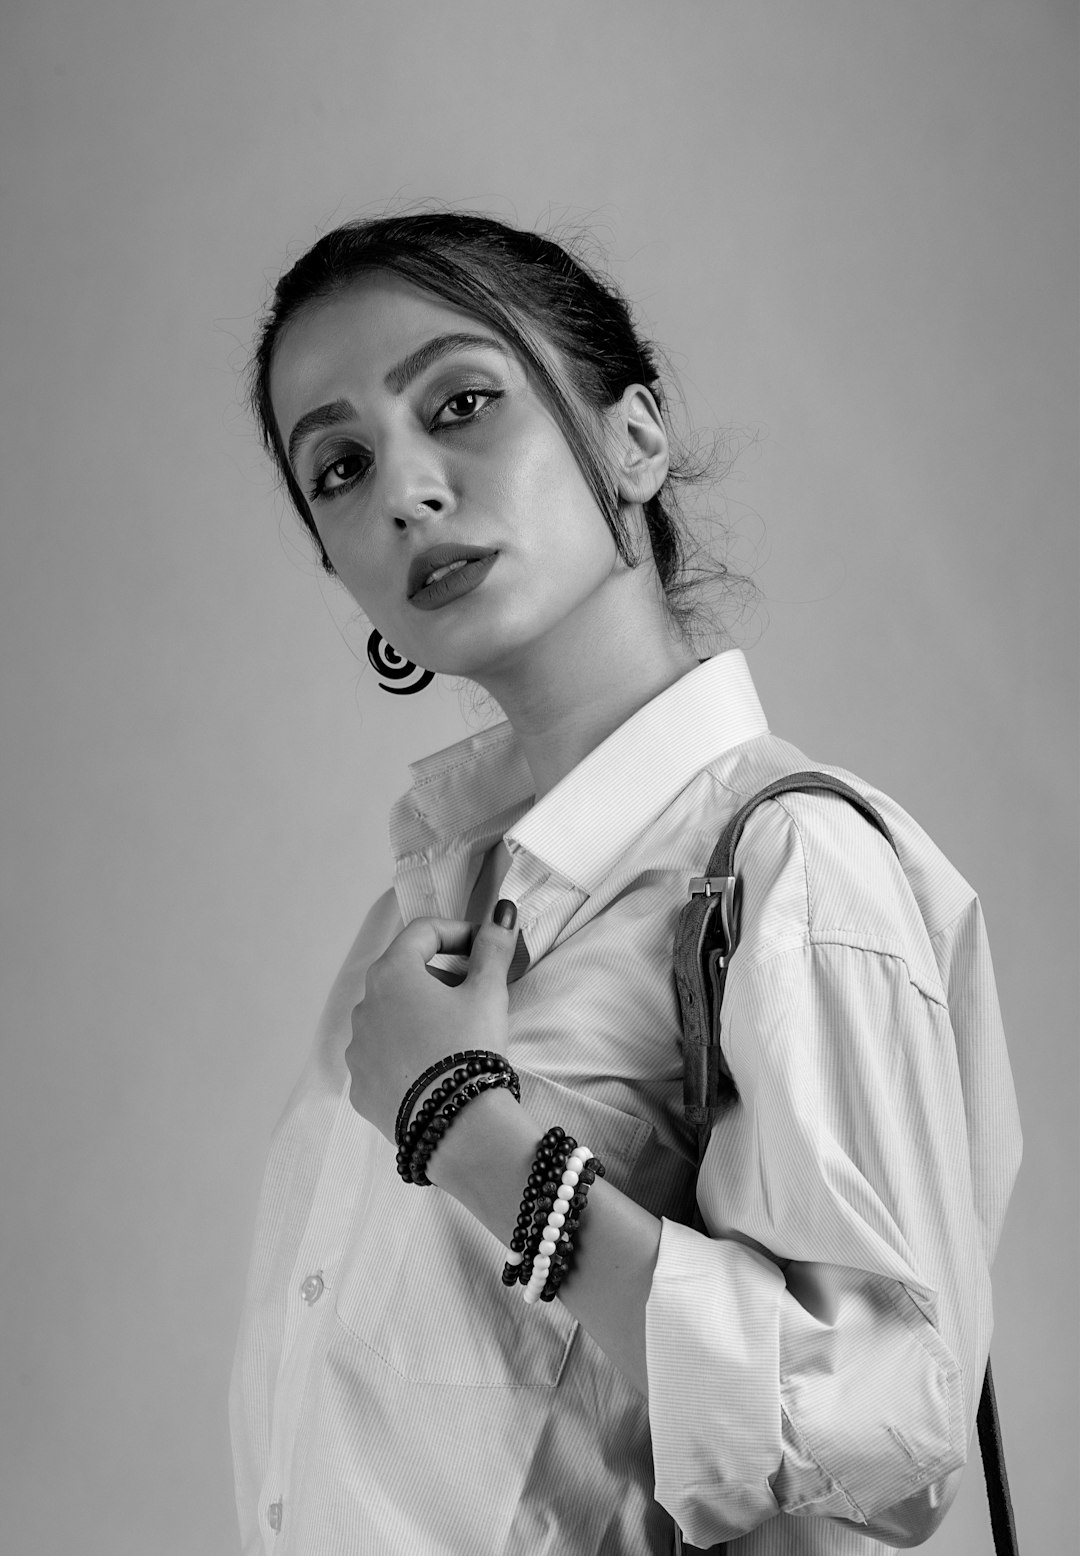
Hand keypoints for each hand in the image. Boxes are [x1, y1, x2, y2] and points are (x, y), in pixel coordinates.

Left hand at [345, 901, 518, 1143]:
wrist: (456, 1123)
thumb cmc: (470, 1046)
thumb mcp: (488, 992)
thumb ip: (493, 948)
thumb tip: (502, 913)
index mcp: (391, 974)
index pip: (422, 933)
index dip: (457, 933)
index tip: (483, 948)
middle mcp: (363, 1006)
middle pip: (403, 974)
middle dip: (439, 976)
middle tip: (473, 994)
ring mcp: (357, 1048)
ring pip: (389, 1016)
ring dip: (419, 1015)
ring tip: (455, 1035)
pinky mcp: (360, 1086)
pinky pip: (382, 1056)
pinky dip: (405, 1053)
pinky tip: (434, 1068)